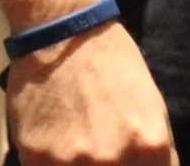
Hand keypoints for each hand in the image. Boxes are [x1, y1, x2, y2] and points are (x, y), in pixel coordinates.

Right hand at [6, 22, 176, 164]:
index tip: (131, 162)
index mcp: (151, 146)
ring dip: (81, 164)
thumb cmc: (114, 66)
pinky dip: (53, 165)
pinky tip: (56, 144)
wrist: (65, 36)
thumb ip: (152, 152)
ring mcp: (73, 164)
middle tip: (101, 147)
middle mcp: (114, 160)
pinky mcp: (36, 161)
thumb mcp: (152, 108)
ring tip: (79, 141)